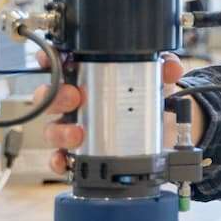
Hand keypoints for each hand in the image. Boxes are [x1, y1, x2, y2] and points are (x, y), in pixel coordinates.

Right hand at [39, 52, 192, 174]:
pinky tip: (67, 161)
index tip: (51, 59)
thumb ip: (163, 67)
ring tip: (77, 134)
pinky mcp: (78, 153)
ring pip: (52, 129)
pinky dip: (59, 161)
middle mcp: (74, 102)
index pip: (58, 64)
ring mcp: (72, 128)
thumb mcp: (156, 79)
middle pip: (50, 96)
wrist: (162, 129)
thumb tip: (171, 67)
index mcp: (86, 77)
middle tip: (75, 97)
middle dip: (57, 96)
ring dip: (60, 131)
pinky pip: (59, 159)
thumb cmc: (146, 98)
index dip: (49, 59)